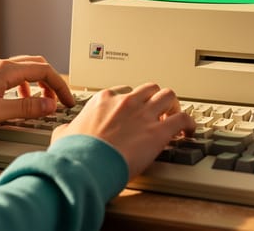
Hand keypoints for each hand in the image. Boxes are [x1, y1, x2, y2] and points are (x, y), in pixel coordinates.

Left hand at [0, 55, 73, 129]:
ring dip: (39, 83)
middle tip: (60, 99)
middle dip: (53, 81)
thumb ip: (25, 109)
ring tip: (42, 103)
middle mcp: (1, 65)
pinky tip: (20, 101)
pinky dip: (25, 86)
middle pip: (38, 65)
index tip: (68, 101)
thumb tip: (50, 105)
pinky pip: (14, 75)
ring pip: (26, 69)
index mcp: (6, 70)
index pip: (44, 70)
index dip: (60, 86)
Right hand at [51, 83, 196, 178]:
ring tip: (173, 117)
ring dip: (172, 106)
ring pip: (168, 96)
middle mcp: (126, 102)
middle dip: (155, 99)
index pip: (124, 90)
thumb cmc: (74, 153)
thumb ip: (68, 128)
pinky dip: (189, 123)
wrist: (85, 165)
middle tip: (157, 113)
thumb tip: (65, 132)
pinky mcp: (158, 132)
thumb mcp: (63, 135)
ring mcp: (144, 114)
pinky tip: (189, 131)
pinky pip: (183, 119)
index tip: (134, 111)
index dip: (132, 101)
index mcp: (104, 100)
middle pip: (150, 88)